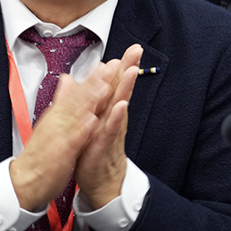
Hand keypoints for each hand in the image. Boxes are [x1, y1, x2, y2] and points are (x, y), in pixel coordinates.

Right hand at [9, 72, 109, 211]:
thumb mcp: (50, 122)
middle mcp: (57, 122)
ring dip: (90, 101)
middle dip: (93, 82)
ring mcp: (59, 136)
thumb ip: (61, 101)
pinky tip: (92, 121)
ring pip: (76, 115)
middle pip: (77, 99)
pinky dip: (82, 129)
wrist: (24, 180)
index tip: (104, 65)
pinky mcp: (61, 153)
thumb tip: (67, 81)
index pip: (75, 93)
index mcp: (56, 115)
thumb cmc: (39, 154)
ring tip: (104, 88)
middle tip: (108, 68)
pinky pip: (73, 140)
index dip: (90, 78)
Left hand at [75, 43, 142, 209]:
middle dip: (129, 69)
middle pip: (121, 90)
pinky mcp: (104, 145)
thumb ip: (94, 101)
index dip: (123, 65)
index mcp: (107, 111)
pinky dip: (116, 118)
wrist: (101, 182)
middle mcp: (112, 118)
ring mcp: (110, 131)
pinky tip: (121, 106)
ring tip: (132, 71)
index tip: (132, 47)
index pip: (115, 84)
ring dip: (125, 89)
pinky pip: (111, 130)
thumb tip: (93, 82)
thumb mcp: (94, 122)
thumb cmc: (97, 151)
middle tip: (137, 50)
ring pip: (119, 106)